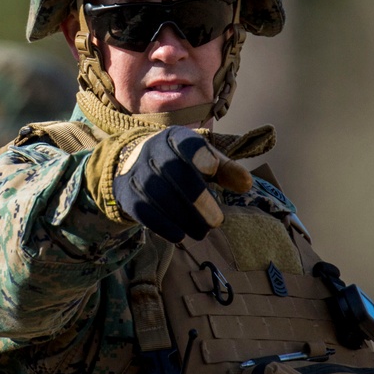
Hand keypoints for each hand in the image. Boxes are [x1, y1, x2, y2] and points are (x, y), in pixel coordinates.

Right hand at [111, 126, 250, 242]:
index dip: (198, 155)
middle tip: (217, 222)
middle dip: (198, 199)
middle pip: (174, 173)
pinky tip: (180, 236)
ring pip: (160, 195)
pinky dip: (164, 226)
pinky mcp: (126, 193)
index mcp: (175, 137)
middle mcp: (153, 150)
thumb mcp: (203, 160)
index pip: (186, 142)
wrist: (131, 163)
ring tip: (202, 232)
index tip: (212, 171)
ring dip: (184, 218)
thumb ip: (226, 170)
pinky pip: (144, 211)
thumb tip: (247, 184)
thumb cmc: (179, 163)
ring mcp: (136, 172)